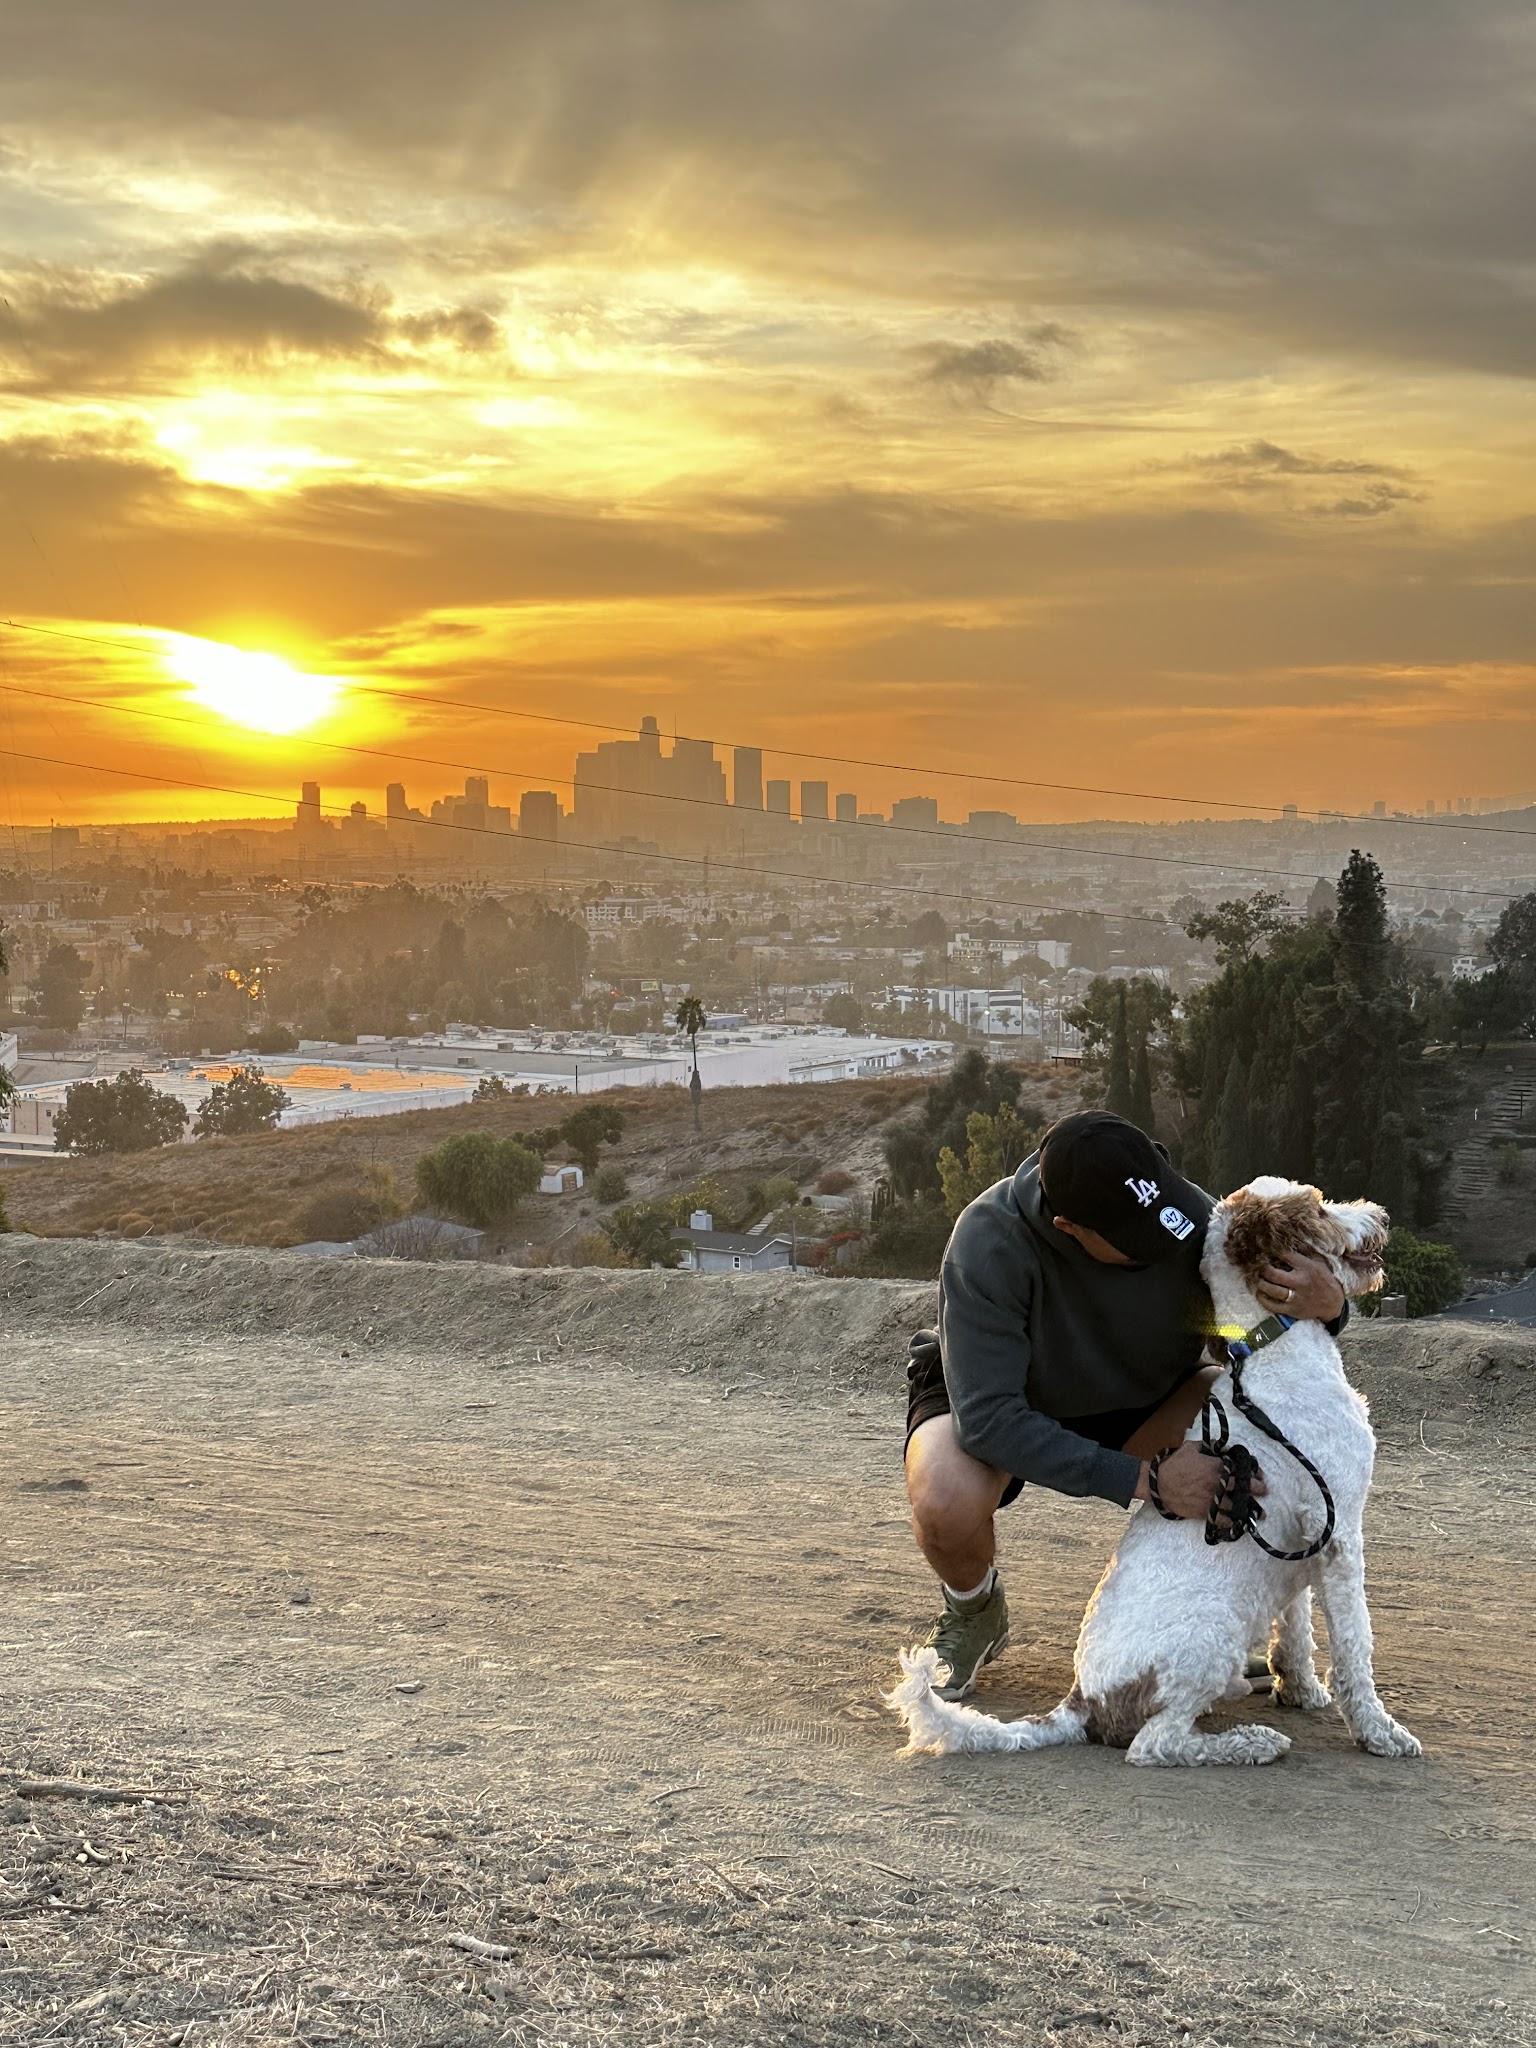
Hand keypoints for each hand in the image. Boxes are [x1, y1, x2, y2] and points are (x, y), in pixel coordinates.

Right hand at [1135, 1442, 1266, 1523]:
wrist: (1159, 1484)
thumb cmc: (1174, 1464)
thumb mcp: (1191, 1448)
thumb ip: (1209, 1446)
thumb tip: (1221, 1446)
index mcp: (1216, 1467)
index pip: (1240, 1469)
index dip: (1252, 1473)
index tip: (1259, 1475)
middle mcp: (1218, 1484)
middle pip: (1243, 1488)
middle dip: (1256, 1490)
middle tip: (1264, 1491)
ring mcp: (1213, 1500)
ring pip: (1236, 1506)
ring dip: (1249, 1510)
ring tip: (1260, 1514)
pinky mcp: (1205, 1512)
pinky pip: (1222, 1520)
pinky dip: (1231, 1523)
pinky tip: (1239, 1524)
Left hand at [1255, 1251, 1344, 1321]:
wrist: (1333, 1303)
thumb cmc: (1323, 1280)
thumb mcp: (1318, 1263)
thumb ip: (1303, 1255)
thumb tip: (1285, 1244)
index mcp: (1307, 1268)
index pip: (1285, 1256)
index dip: (1273, 1252)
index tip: (1266, 1250)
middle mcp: (1300, 1282)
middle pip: (1274, 1274)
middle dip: (1262, 1269)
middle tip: (1258, 1266)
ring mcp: (1296, 1297)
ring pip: (1272, 1290)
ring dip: (1260, 1283)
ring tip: (1256, 1279)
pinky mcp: (1292, 1310)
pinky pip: (1273, 1306)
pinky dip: (1263, 1299)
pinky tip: (1259, 1293)